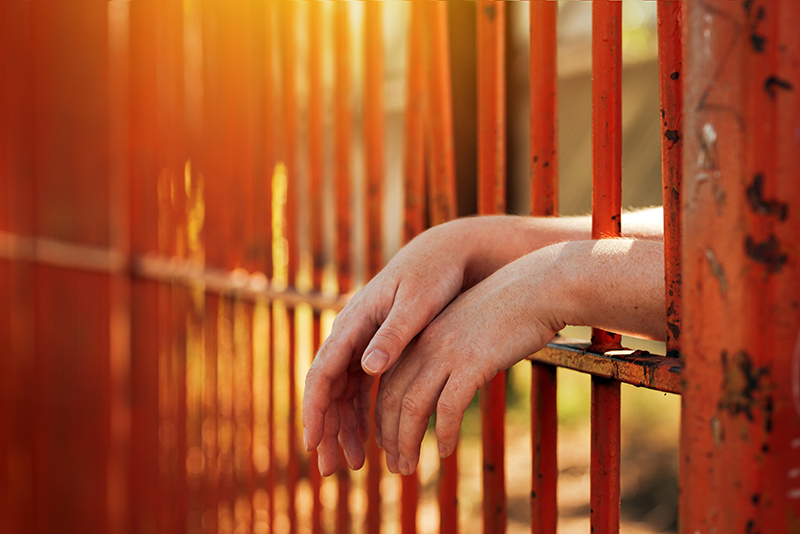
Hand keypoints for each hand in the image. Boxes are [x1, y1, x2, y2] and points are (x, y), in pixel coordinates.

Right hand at [302, 221, 480, 475]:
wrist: (446, 254)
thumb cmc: (433, 275)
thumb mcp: (417, 304)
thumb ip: (392, 334)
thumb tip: (367, 368)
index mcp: (353, 322)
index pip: (322, 373)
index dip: (315, 411)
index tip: (314, 444)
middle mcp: (351, 333)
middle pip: (327, 389)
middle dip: (326, 430)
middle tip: (332, 470)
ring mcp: (362, 340)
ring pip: (343, 392)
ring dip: (344, 427)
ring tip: (354, 463)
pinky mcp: (378, 346)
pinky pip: (361, 386)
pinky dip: (361, 413)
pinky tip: (370, 437)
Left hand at [374, 247, 564, 474]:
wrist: (538, 288)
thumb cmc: (508, 310)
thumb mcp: (467, 328)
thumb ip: (449, 353)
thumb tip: (446, 381)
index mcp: (420, 336)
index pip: (387, 383)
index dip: (383, 418)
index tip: (388, 443)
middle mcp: (426, 344)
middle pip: (391, 398)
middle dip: (390, 437)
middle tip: (396, 466)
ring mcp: (448, 352)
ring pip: (412, 406)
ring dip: (408, 441)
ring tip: (410, 467)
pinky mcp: (473, 362)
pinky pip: (449, 407)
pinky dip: (444, 433)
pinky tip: (446, 451)